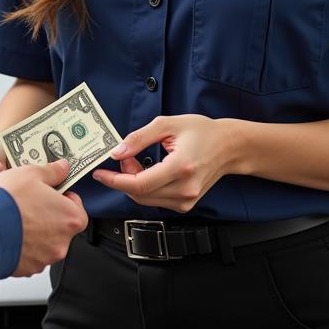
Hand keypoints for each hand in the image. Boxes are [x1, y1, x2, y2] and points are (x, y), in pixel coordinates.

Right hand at [0, 160, 88, 276]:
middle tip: (31, 203)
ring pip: (45, 242)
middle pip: (61, 226)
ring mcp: (45, 257)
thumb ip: (52, 171)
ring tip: (17, 217)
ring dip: (35, 232)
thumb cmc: (10, 200)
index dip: (64, 198)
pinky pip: (30, 254)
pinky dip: (23, 245)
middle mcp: (62, 241)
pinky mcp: (28, 268)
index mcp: (70, 217)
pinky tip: (10, 231)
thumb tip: (63, 167)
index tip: (52, 193)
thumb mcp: (31, 173)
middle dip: (48, 215)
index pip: (78, 208)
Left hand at [92, 115, 237, 212]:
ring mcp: (187, 200)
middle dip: (123, 177)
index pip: (140, 184)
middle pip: (139, 194)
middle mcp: (185, 189)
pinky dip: (145, 188)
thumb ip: (139, 137)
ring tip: (137, 161)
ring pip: (146, 199)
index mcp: (181, 167)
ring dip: (133, 182)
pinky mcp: (186, 205)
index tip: (99, 173)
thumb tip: (117, 152)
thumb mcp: (167, 124)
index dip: (115, 180)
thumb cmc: (202, 132)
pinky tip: (148, 171)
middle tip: (124, 156)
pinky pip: (156, 200)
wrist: (229, 147)